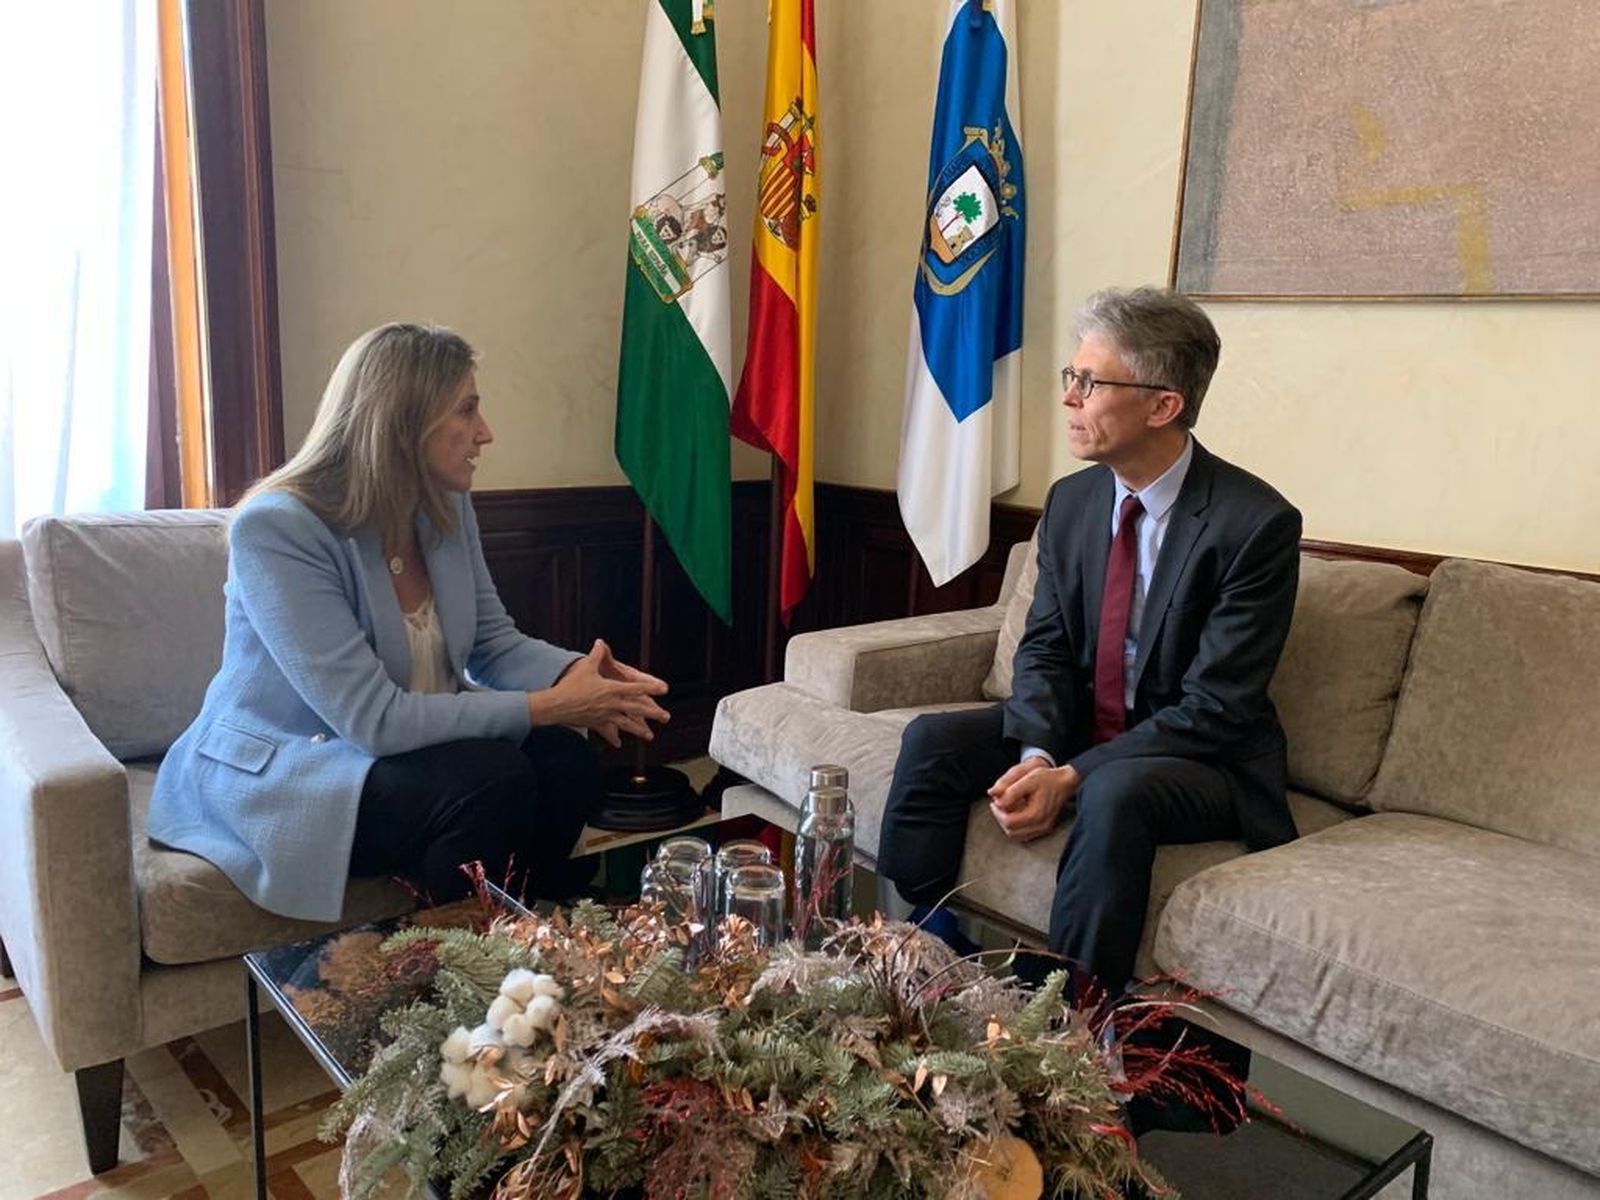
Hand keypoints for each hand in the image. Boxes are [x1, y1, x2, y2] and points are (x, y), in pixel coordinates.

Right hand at [530, 639, 669, 746]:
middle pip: (636, 709)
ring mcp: (605, 716)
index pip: (636, 688)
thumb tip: (600, 642)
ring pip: (626, 724)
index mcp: (612, 689)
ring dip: (639, 730)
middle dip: (652, 713)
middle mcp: (612, 704)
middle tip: (665, 717)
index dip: (651, 688)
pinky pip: (607, 731)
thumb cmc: (572, 685)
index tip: (663, 689)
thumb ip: (596, 655)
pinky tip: (618, 744)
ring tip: (649, 736)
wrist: (557, 705)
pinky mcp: (596, 723)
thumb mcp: (586, 667)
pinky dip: (613, 737)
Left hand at [987, 757, 1078, 842]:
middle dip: (1001, 819)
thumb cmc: (1047, 779)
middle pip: (1011, 832)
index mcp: (1036, 814)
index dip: (997, 812)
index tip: (994, 802)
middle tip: (998, 806)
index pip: (1008, 822)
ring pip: (1017, 836)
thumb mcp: (1027, 779)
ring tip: (1006, 810)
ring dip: (1008, 824)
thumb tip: (997, 802)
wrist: (1065, 782)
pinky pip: (1025, 835)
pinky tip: (1015, 814)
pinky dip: (1016, 827)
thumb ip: (1011, 791)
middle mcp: (1041, 825)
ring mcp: (1044, 829)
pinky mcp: (1045, 828)